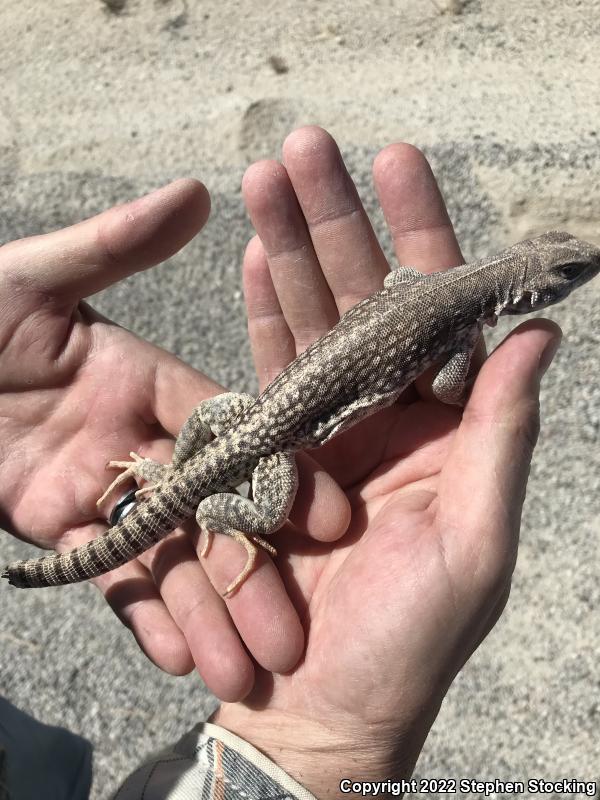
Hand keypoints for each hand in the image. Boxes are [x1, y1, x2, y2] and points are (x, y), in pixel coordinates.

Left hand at [0, 179, 348, 697]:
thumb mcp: (36, 276)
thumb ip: (116, 246)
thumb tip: (200, 191)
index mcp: (146, 378)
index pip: (228, 431)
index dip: (276, 474)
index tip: (326, 518)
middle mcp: (137, 438)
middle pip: (207, 510)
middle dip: (250, 571)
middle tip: (295, 633)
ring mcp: (99, 488)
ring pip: (164, 555)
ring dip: (203, 611)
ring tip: (246, 671)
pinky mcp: (55, 528)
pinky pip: (106, 577)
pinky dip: (141, 616)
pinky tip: (179, 660)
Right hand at [211, 127, 559, 795]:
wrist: (323, 702)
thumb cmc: (410, 638)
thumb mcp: (474, 539)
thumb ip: (501, 435)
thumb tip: (539, 333)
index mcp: (447, 425)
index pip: (439, 310)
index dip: (420, 235)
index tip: (398, 163)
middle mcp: (388, 413)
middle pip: (364, 299)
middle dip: (338, 221)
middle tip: (310, 147)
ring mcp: (326, 428)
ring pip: (310, 322)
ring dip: (291, 250)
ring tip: (267, 180)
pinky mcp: (272, 453)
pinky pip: (265, 373)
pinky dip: (260, 317)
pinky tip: (254, 262)